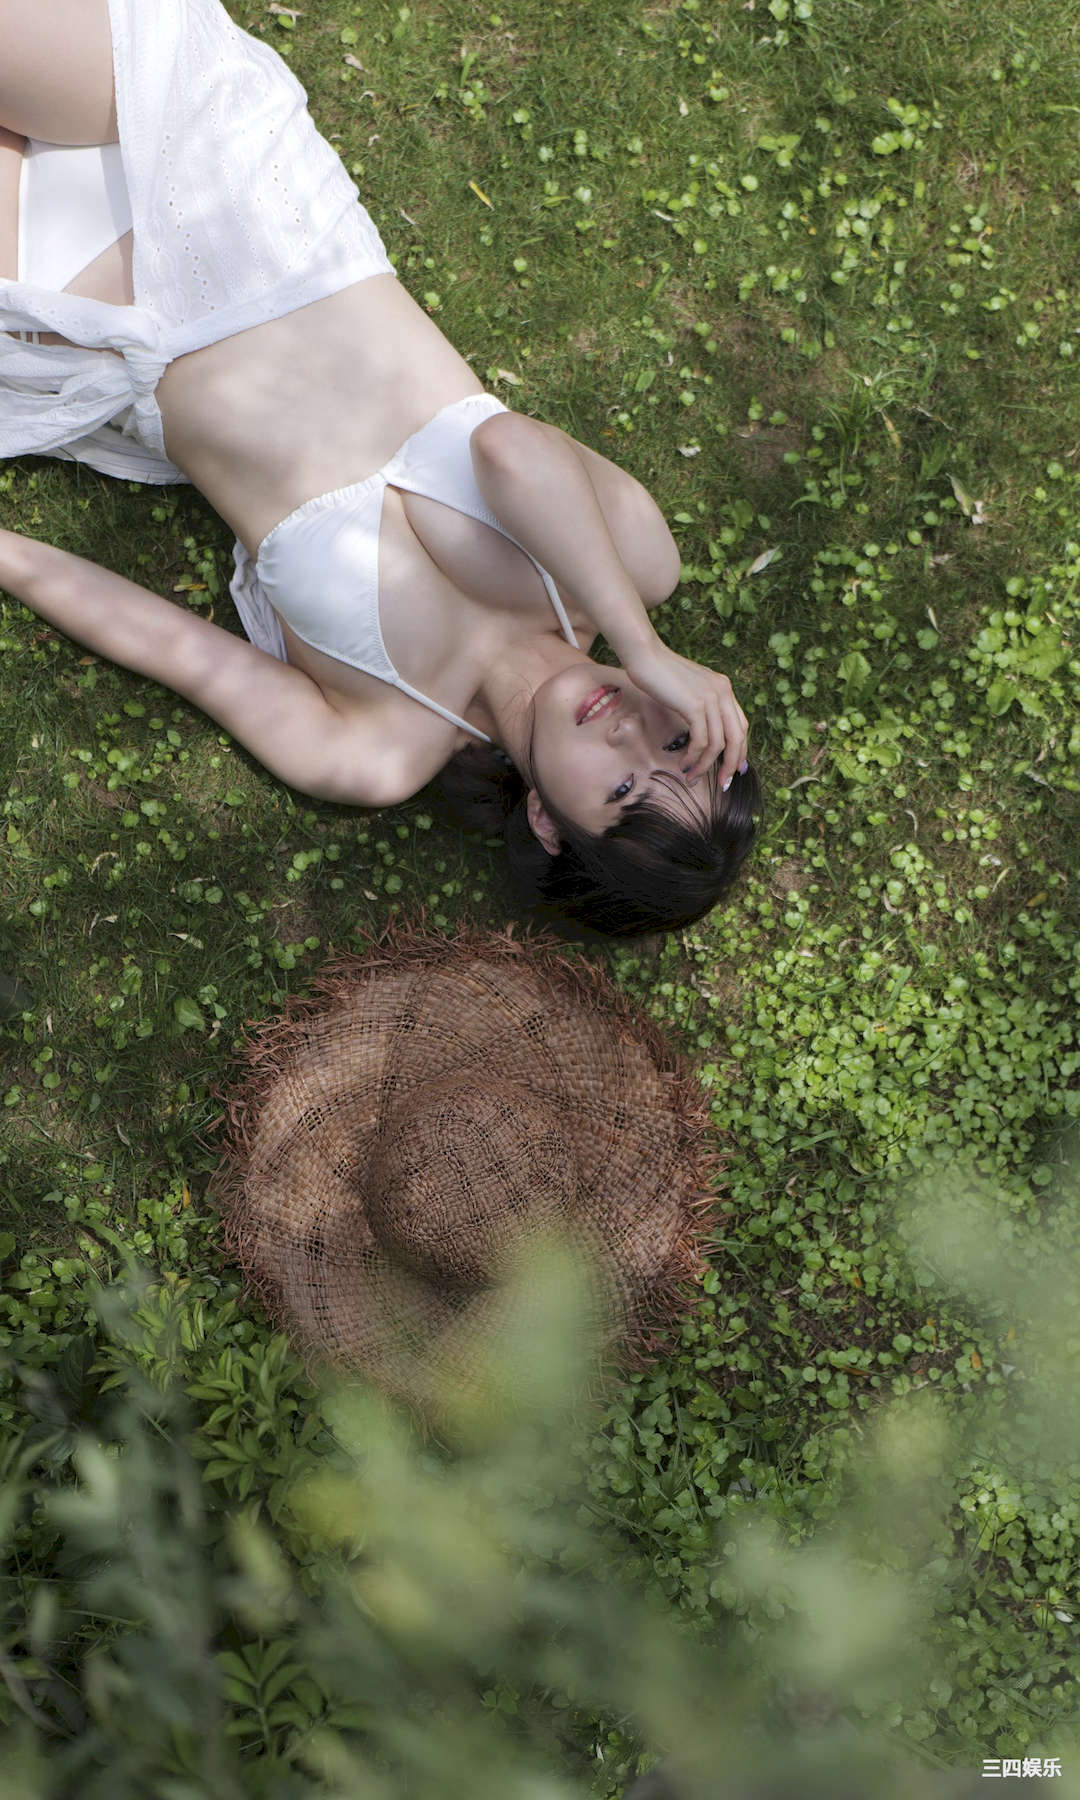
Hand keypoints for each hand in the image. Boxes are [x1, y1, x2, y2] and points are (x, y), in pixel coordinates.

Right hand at [623, 638, 748, 788]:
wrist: (645, 656)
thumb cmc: (659, 672)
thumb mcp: (688, 688)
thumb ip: (700, 704)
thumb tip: (701, 729)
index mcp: (723, 688)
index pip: (741, 725)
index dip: (740, 749)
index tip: (734, 768)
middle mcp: (723, 692)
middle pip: (737, 737)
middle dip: (731, 764)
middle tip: (723, 782)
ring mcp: (711, 699)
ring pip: (718, 744)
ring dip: (706, 765)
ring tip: (692, 777)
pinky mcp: (696, 706)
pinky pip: (702, 741)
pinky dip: (694, 757)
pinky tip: (684, 763)